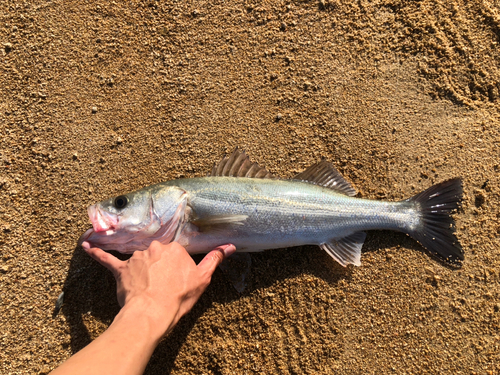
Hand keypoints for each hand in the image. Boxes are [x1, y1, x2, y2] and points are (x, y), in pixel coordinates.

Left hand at [81, 241, 235, 336]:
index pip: (176, 252)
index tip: (177, 279)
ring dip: (141, 268)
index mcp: (174, 248)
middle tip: (163, 284)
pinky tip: (86, 246)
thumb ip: (214, 259)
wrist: (152, 313)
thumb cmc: (178, 298)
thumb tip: (229, 247)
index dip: (177, 267)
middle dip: (160, 267)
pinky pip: (108, 259)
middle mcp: (154, 248)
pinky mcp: (121, 269)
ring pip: (139, 259)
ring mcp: (136, 258)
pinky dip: (97, 252)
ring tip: (145, 286)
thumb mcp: (202, 279)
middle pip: (158, 254)